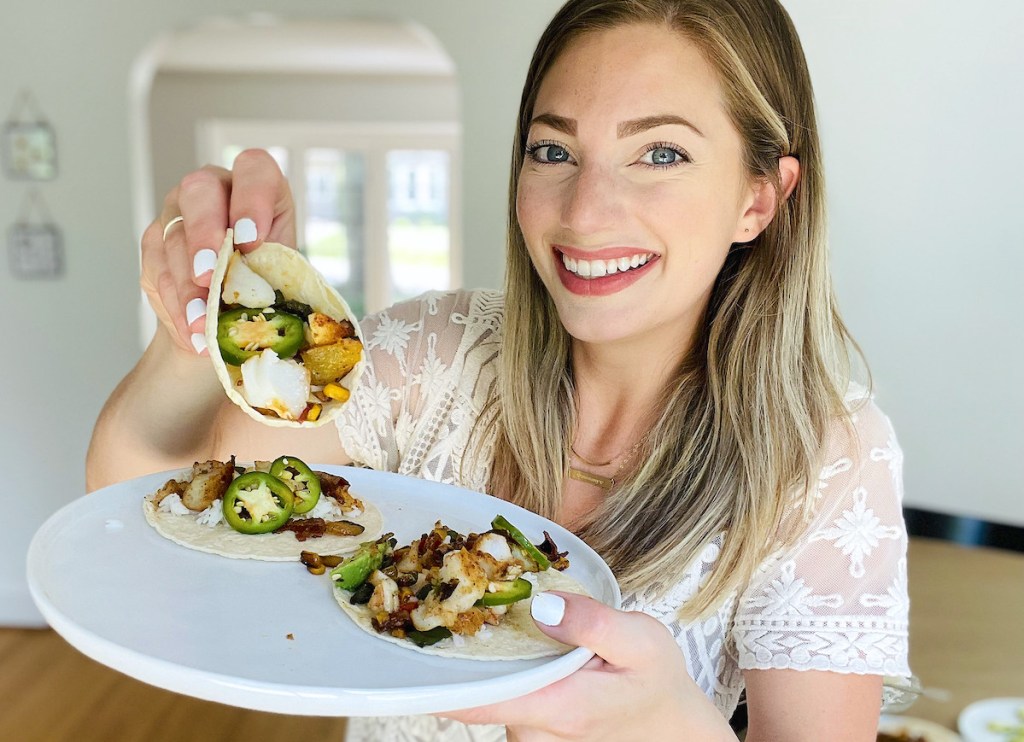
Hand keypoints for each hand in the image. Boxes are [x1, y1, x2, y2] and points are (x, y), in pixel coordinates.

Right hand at [140, 149, 296, 356]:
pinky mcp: (155, 241)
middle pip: (199, 191)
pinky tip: (190, 329)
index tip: (251, 241)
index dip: (252, 198)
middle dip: (204, 235)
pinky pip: (158, 269)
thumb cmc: (265, 284)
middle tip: (209, 277)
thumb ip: (272, 276)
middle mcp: (215, 189)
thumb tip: (267, 301)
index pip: (254, 169)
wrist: (226, 315)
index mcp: (258, 187)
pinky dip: (176, 304)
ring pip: (174, 236)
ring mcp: (179, 211)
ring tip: (203, 323)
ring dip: (188, 284)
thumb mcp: (280, 276)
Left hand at [437, 592, 735, 740]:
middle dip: (458, 642)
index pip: (479, 701)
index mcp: (556, 707)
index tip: (407, 643)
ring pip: (486, 686)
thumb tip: (542, 605)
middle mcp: (532, 728)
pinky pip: (500, 688)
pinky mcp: (530, 722)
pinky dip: (495, 659)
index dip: (437, 676)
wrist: (672, 727)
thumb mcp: (643, 641)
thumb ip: (593, 623)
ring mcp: (528, 730)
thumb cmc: (658, 683)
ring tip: (470, 596)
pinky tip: (501, 627)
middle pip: (475, 687)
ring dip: (477, 649)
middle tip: (442, 587)